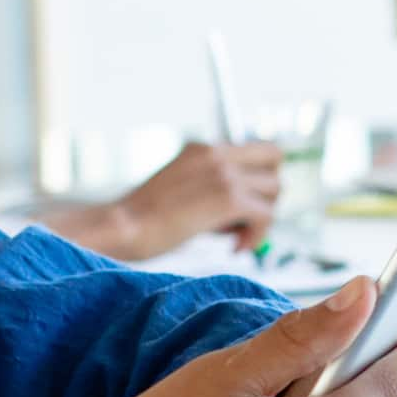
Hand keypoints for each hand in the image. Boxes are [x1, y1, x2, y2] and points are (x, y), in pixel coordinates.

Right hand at [84, 140, 287, 259]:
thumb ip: (213, 191)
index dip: (259, 176)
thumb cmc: (142, 220)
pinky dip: (257, 237)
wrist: (122, 227)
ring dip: (262, 216)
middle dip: (267, 192)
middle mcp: (216, 153)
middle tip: (245, 219)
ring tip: (234, 236)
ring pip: (275, 189)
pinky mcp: (228, 198)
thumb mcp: (180, 191)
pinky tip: (235, 248)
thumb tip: (248, 212)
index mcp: (203, 148)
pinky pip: (266, 216)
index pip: (257, 148)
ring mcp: (223, 173)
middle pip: (275, 159)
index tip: (244, 205)